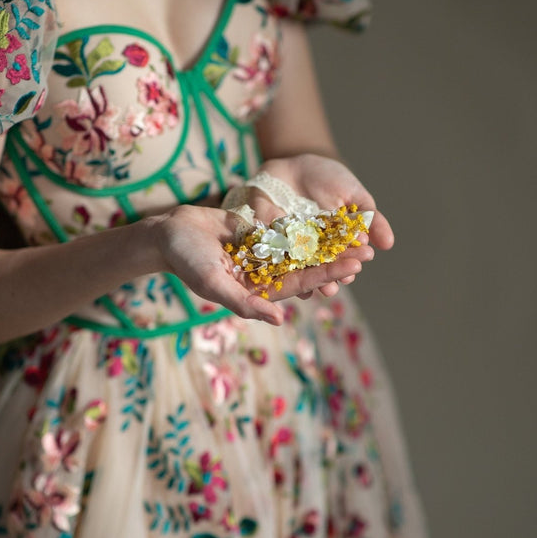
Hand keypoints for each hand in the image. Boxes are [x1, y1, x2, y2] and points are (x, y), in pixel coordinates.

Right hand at [150, 204, 369, 325]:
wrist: (169, 233)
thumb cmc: (186, 261)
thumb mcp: (212, 283)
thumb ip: (244, 303)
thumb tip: (280, 319)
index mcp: (258, 291)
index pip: (300, 284)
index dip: (327, 275)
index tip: (353, 267)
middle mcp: (264, 275)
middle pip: (307, 267)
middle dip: (336, 261)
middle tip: (367, 252)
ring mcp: (263, 253)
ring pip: (302, 249)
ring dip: (327, 243)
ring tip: (356, 235)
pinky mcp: (259, 233)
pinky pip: (288, 229)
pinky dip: (309, 225)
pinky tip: (332, 218)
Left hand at [249, 154, 393, 297]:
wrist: (294, 163)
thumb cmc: (328, 178)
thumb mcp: (354, 195)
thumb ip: (371, 219)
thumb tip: (389, 243)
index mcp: (335, 244)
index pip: (345, 256)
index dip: (352, 259)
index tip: (362, 261)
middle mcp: (312, 252)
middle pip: (323, 266)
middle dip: (334, 272)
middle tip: (344, 277)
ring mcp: (289, 248)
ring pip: (300, 268)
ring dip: (311, 278)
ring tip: (321, 285)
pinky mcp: (267, 241)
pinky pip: (272, 254)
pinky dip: (279, 264)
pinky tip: (288, 272)